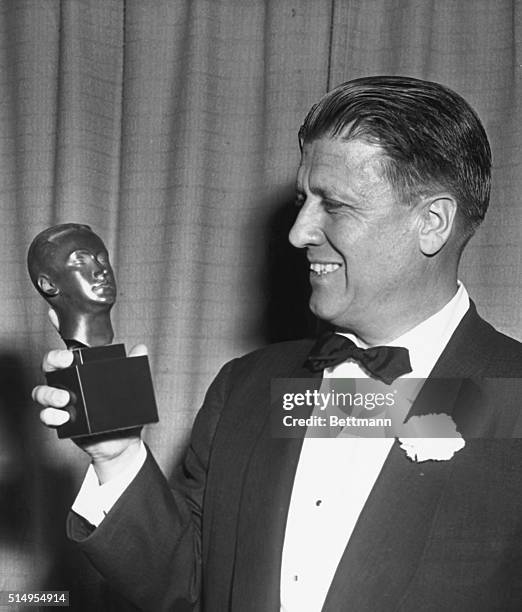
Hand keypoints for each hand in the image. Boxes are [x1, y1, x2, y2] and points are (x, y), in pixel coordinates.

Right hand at [32, 344, 147, 482]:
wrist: (123, 442)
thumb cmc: (123, 412)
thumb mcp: (130, 388)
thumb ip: (134, 366)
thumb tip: (140, 348)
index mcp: (83, 372)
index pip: (66, 355)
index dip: (61, 352)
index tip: (69, 355)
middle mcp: (69, 384)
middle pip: (49, 367)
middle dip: (52, 362)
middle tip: (65, 365)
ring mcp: (63, 403)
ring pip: (42, 392)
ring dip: (49, 393)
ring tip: (65, 399)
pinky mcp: (61, 421)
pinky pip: (47, 416)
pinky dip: (51, 416)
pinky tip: (63, 418)